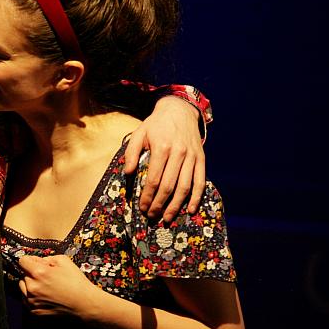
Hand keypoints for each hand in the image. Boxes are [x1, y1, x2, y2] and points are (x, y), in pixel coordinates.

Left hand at [17, 255, 101, 320]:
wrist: (84, 304)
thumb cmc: (76, 281)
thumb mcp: (63, 260)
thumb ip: (46, 258)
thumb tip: (38, 261)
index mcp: (39, 273)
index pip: (22, 261)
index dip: (31, 260)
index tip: (37, 263)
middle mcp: (32, 287)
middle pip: (23, 274)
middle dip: (32, 273)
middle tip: (46, 276)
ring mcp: (32, 301)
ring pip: (23, 287)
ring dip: (30, 284)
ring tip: (45, 286)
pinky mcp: (34, 311)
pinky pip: (26, 299)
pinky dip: (32, 296)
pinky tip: (45, 295)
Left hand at [123, 96, 205, 221]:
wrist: (180, 110)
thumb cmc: (156, 124)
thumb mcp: (139, 133)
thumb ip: (131, 152)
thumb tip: (127, 173)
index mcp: (162, 147)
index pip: (154, 178)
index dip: (147, 196)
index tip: (142, 207)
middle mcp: (179, 153)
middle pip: (169, 186)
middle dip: (159, 204)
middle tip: (151, 216)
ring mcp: (192, 157)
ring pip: (185, 187)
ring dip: (176, 205)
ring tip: (166, 218)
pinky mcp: (201, 159)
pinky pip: (200, 181)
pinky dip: (196, 197)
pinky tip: (189, 209)